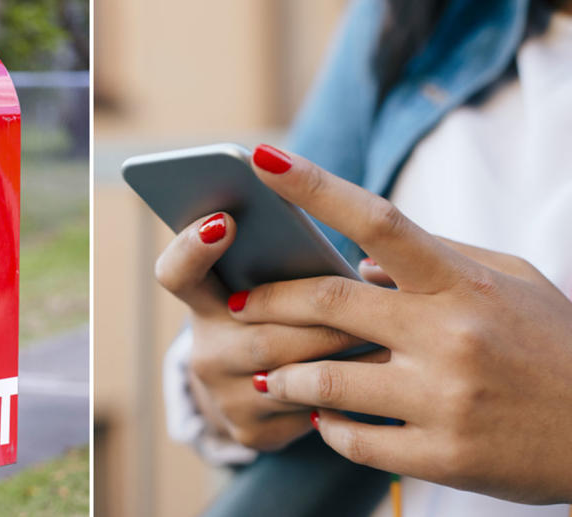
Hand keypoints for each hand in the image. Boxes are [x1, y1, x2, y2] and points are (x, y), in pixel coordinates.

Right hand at [154, 211, 368, 450]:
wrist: (256, 390)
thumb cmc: (282, 315)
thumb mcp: (270, 286)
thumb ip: (285, 260)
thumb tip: (332, 234)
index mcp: (203, 301)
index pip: (177, 273)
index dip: (192, 248)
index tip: (227, 221)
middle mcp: (206, 351)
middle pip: (260, 333)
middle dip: (317, 320)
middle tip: (363, 298)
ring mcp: (225, 395)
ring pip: (289, 375)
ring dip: (341, 354)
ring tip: (387, 333)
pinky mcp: (252, 430)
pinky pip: (306, 410)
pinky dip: (347, 392)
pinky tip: (381, 378)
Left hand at [235, 144, 571, 503]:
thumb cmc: (558, 346)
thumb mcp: (515, 283)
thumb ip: (441, 260)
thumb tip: (364, 257)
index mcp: (463, 284)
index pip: (376, 219)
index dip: (313, 186)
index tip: (262, 161)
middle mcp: (449, 335)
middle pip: (328, 301)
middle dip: (268, 299)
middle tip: (240, 304)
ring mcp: (444, 399)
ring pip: (325, 379)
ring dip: (284, 375)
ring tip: (270, 372)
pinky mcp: (443, 456)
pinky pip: (353, 439)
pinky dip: (325, 426)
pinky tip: (321, 416)